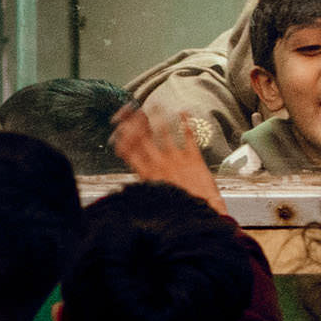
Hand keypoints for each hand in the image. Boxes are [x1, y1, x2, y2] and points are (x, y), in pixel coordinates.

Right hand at [110, 104, 227, 215]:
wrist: (201, 216)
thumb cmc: (178, 210)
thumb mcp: (154, 198)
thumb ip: (145, 183)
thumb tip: (134, 175)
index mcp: (147, 175)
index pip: (129, 150)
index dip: (122, 136)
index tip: (118, 126)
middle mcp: (159, 164)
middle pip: (142, 136)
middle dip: (134, 120)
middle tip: (130, 108)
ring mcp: (177, 159)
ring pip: (163, 131)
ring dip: (157, 115)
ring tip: (154, 104)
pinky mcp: (194, 158)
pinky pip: (188, 135)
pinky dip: (185, 122)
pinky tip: (183, 112)